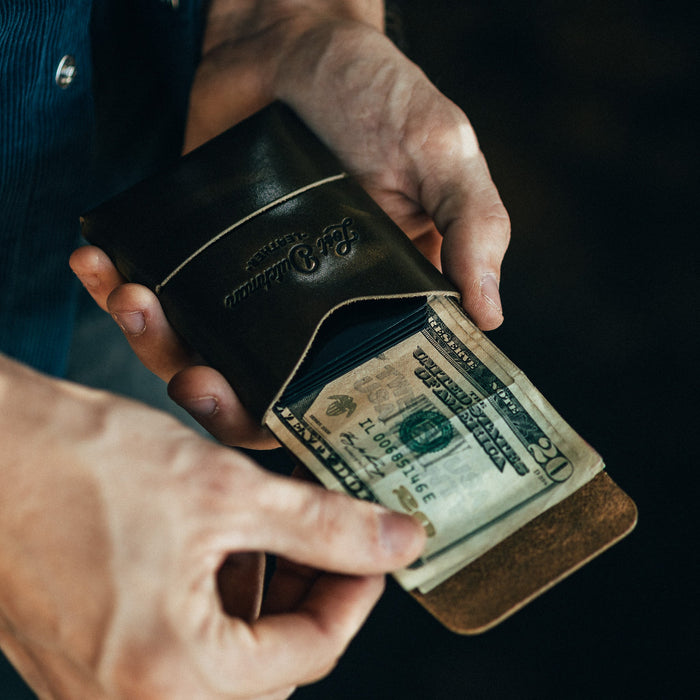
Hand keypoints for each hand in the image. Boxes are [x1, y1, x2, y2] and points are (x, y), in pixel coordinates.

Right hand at [0, 355, 424, 698]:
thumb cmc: (77, 465)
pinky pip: (178, 645)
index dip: (357, 590)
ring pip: (227, 655)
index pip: (313, 651)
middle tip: (327, 536)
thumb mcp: (224, 490)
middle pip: (270, 662)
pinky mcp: (86, 657)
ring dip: (262, 591)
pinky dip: (214, 596)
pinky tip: (217, 541)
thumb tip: (397, 542)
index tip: (375, 548)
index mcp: (175, 677)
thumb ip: (324, 526)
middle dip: (309, 593)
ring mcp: (103, 686)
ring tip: (270, 528)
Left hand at [70, 0, 509, 445]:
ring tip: (137, 307)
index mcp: (379, 306)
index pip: (356, 394)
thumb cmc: (377, 92)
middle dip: (225, 406)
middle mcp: (315, 312)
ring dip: (160, 350)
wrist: (290, 38)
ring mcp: (252, 288)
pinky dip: (123, 295)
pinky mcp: (200, 259)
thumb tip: (491, 318)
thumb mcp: (442, 152)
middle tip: (198, 380)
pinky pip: (161, 300)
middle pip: (269, 394)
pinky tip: (103, 271)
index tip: (287, 437)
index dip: (324, 432)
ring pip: (206, 357)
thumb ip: (474, 227)